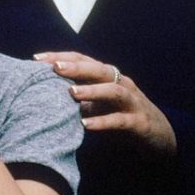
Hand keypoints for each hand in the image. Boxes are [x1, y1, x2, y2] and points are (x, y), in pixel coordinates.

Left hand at [34, 51, 176, 157]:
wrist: (159, 137)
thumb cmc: (121, 116)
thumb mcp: (98, 105)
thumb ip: (78, 98)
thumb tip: (45, 94)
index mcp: (108, 77)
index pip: (83, 60)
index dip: (61, 57)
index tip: (36, 58)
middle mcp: (121, 84)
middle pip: (99, 70)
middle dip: (76, 66)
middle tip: (54, 67)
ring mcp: (132, 102)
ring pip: (113, 90)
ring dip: (92, 90)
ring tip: (71, 92)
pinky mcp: (139, 122)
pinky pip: (120, 120)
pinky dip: (103, 121)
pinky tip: (86, 124)